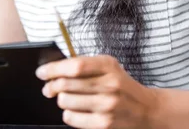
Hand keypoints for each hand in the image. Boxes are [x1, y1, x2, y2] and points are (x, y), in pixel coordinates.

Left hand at [36, 55, 159, 128]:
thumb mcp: (108, 68)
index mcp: (108, 66)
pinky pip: (71, 118)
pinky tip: (74, 110)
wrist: (147, 110)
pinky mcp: (104, 124)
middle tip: (48, 88)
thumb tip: (54, 70)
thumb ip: (85, 65)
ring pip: (65, 101)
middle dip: (51, 86)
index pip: (74, 66)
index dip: (53, 69)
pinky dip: (68, 114)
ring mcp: (107, 106)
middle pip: (66, 84)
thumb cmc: (122, 86)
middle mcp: (109, 85)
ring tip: (66, 99)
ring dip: (61, 100)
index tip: (41, 72)